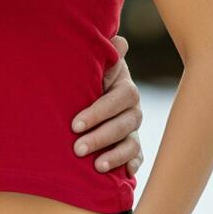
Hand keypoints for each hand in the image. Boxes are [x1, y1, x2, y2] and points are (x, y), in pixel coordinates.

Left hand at [71, 36, 143, 176]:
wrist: (93, 92)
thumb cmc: (90, 76)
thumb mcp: (94, 64)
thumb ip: (104, 53)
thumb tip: (117, 39)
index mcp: (125, 88)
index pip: (118, 99)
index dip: (98, 112)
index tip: (74, 124)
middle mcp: (133, 109)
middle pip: (123, 124)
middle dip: (100, 137)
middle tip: (77, 148)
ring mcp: (134, 130)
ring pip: (131, 144)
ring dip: (115, 156)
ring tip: (96, 166)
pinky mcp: (133, 147)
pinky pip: (138, 158)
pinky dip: (132, 166)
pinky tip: (125, 175)